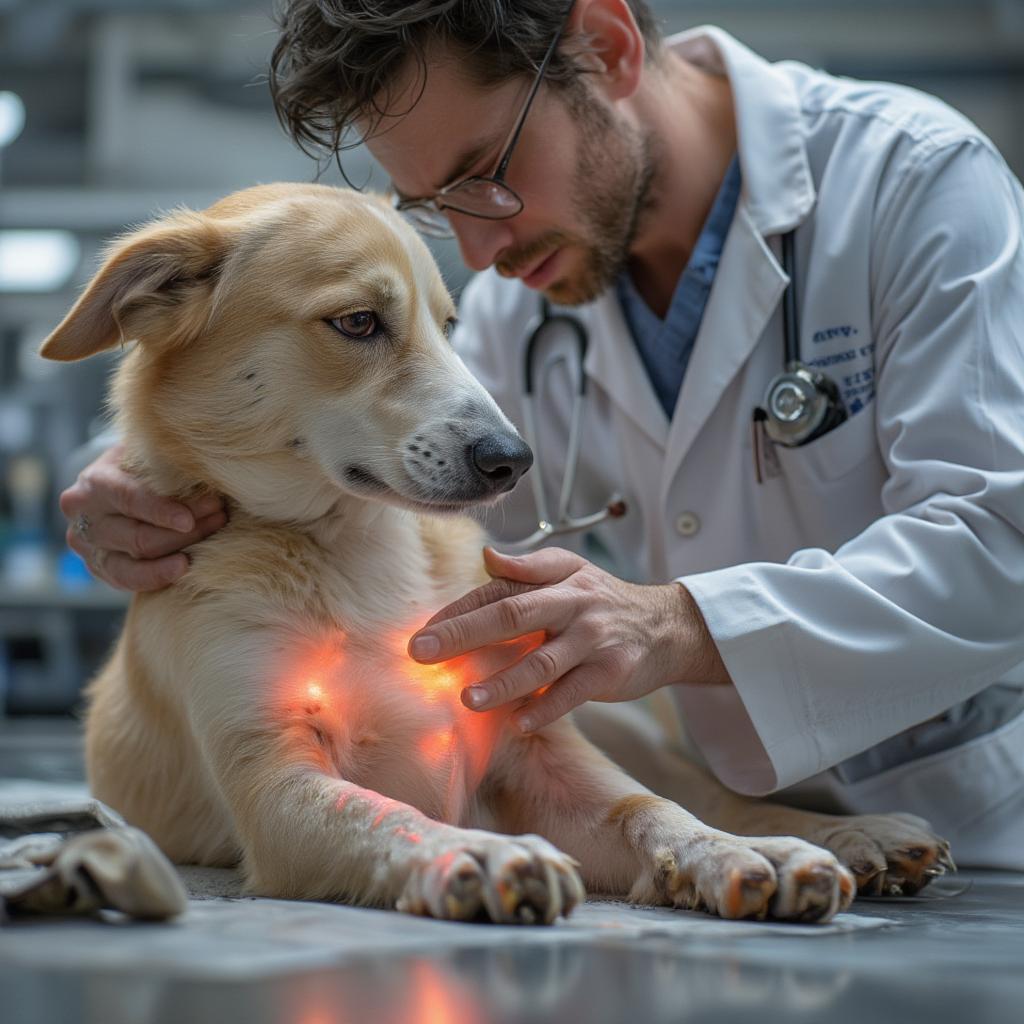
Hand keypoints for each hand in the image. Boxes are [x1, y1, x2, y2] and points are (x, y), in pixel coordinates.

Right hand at [60, 443, 226, 591]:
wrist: (115, 483)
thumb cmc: (141, 463)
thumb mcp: (149, 453)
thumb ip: (166, 462)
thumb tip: (204, 467)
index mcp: (94, 483)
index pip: (130, 499)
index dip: (162, 511)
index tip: (191, 519)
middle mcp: (83, 518)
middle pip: (138, 537)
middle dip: (184, 532)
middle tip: (219, 518)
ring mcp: (88, 548)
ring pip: (134, 564)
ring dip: (178, 555)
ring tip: (213, 544)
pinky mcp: (98, 568)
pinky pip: (128, 581)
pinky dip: (158, 576)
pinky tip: (185, 569)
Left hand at [408, 547, 729, 732]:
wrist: (666, 627)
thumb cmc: (604, 601)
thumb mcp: (570, 572)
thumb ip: (527, 567)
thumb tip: (486, 557)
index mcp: (556, 580)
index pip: (499, 591)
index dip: (459, 611)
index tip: (422, 633)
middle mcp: (573, 605)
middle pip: (513, 616)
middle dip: (464, 634)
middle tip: (423, 653)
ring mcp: (593, 640)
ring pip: (541, 662)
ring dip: (502, 682)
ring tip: (467, 700)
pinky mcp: (611, 672)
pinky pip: (572, 694)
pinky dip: (545, 709)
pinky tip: (517, 723)